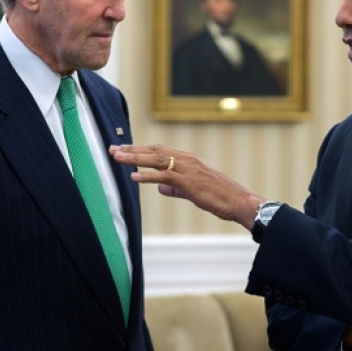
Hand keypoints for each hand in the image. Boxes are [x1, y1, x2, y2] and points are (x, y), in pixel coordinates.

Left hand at [109, 144, 262, 228]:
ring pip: (156, 159)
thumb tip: (160, 187)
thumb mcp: (193, 190)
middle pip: (154, 150)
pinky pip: (165, 176)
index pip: (159, 149)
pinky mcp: (189, 181)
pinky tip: (134, 176)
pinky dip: (148, 176)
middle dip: (131, 149)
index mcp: (188, 159)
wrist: (239, 201)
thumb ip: (175, 188)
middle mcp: (187, 159)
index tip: (123, 149)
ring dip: (135, 158)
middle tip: (112, 148)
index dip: (140, 149)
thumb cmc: (219, 197)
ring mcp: (188, 169)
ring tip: (117, 157)